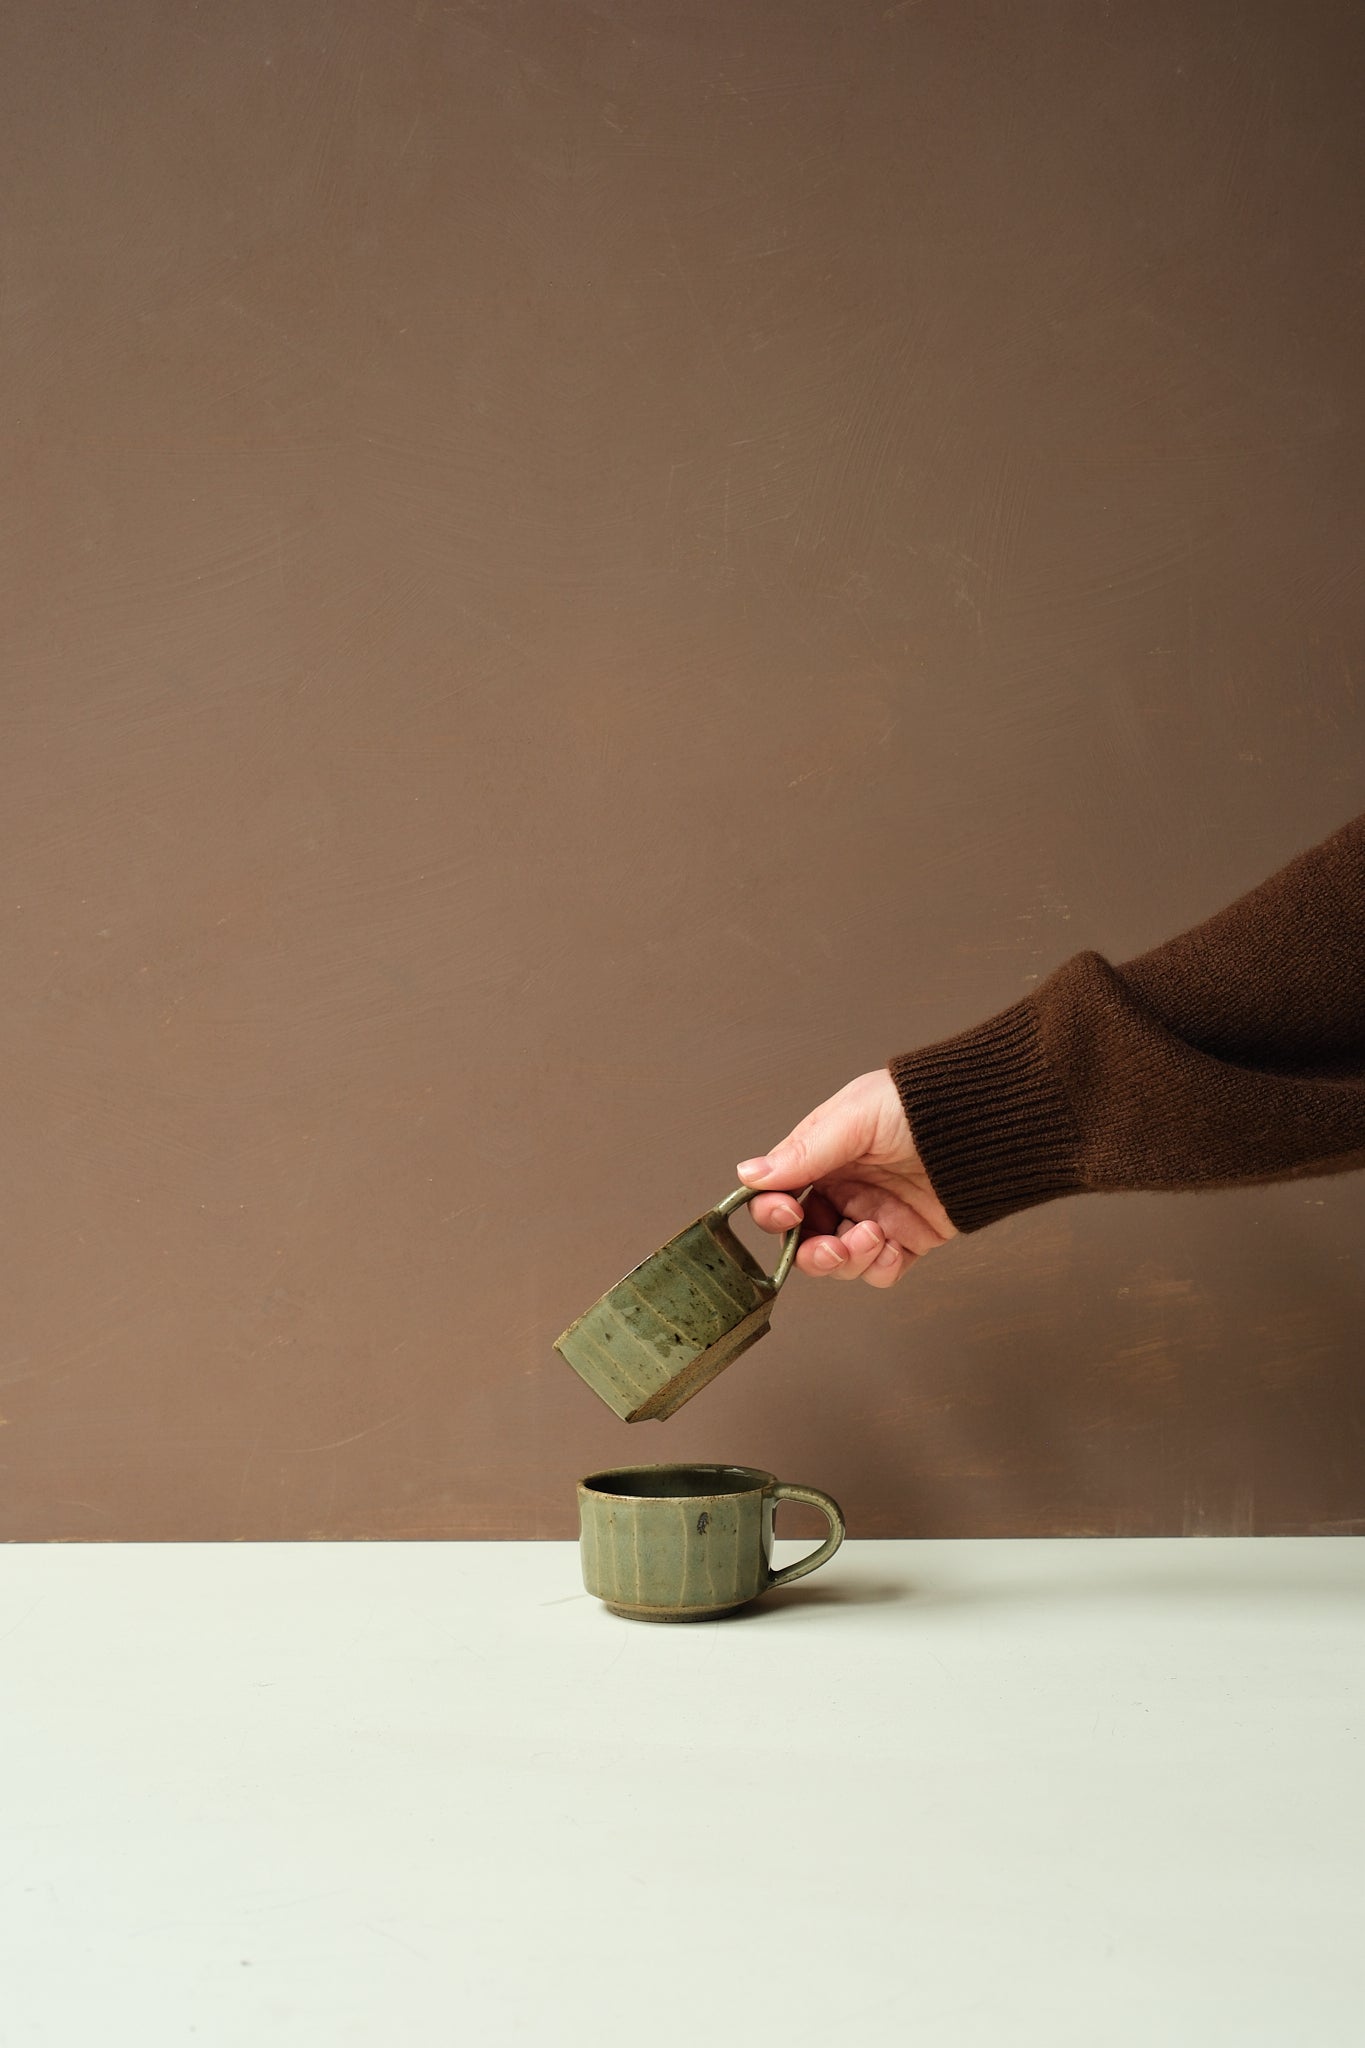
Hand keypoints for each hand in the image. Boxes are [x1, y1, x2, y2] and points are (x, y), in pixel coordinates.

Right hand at [736, 1069, 956, 1287]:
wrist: (984, 1123)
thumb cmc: (921, 1103)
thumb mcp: (855, 1119)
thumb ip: (803, 1153)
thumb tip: (750, 1175)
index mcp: (822, 1157)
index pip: (777, 1194)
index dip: (773, 1212)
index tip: (787, 1213)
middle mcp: (843, 1189)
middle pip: (803, 1240)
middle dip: (810, 1253)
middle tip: (831, 1247)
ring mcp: (874, 1216)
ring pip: (839, 1261)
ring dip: (848, 1259)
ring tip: (872, 1236)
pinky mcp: (908, 1239)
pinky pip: (879, 1271)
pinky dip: (878, 1268)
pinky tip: (890, 1248)